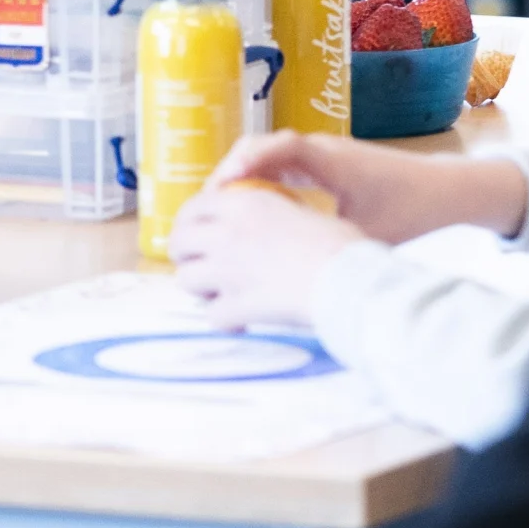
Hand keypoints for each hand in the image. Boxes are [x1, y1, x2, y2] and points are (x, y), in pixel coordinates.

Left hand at [167, 177, 368, 326]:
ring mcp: (227, 270)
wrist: (349, 280)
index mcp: (245, 204)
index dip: (189, 223)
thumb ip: (274, 217)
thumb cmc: (341, 246)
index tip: (197, 234)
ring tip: (222, 295)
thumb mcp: (303, 213)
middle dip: (186, 257)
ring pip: (185, 280)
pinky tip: (242, 323)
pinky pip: (213, 316)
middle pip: (179, 243)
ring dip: (201, 290)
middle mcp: (228, 234)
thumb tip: (271, 224)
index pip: (194, 207)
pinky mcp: (236, 305)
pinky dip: (225, 321)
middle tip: (202, 266)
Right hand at [201, 133, 528, 243]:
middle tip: (204, 207)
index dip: (248, 164)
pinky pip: (277, 166)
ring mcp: (318, 155)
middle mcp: (321, 150)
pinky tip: (243, 212)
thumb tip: (297, 285)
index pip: (281, 147)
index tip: (223, 188)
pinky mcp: (319, 165)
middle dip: (229, 173)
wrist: (447, 188)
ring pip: (265, 156)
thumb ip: (332, 251)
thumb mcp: (371, 236)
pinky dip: (256, 183)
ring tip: (214, 213)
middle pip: (260, 147)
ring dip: (239, 179)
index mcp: (333, 161)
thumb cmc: (413, 210)